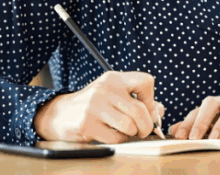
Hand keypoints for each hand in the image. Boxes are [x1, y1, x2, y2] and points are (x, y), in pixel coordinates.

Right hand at [33, 71, 165, 143]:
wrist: (59, 114)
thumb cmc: (93, 105)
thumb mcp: (113, 96)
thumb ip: (138, 101)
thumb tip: (160, 112)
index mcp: (114, 79)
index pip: (146, 81)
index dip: (152, 100)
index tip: (147, 109)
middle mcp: (105, 89)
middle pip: (140, 110)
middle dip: (146, 126)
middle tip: (143, 131)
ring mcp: (95, 106)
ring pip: (130, 125)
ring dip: (132, 134)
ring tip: (126, 132)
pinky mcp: (87, 124)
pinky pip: (115, 137)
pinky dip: (118, 140)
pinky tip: (111, 135)